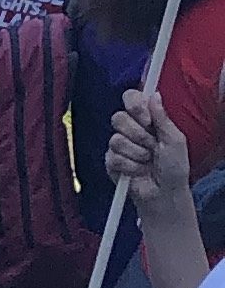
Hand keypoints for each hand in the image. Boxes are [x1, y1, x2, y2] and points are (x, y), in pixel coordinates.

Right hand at [111, 85, 196, 210]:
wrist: (164, 193)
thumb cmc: (174, 167)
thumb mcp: (175, 140)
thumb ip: (162, 117)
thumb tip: (154, 94)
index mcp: (147, 119)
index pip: (131, 98)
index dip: (134, 105)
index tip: (146, 118)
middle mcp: (131, 129)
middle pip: (118, 117)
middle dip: (137, 134)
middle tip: (151, 145)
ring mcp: (119, 145)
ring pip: (116, 139)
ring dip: (137, 153)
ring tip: (147, 161)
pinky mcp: (111, 161)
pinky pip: (114, 157)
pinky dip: (130, 166)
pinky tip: (138, 170)